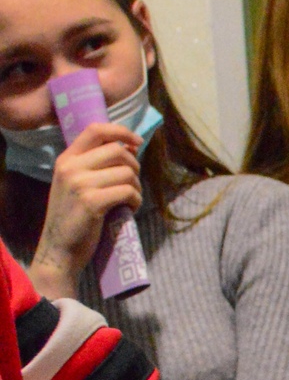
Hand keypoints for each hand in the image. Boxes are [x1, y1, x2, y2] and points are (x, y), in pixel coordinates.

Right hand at [29, 121, 141, 298]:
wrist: (60, 250)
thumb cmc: (73, 217)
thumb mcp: (76, 184)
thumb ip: (96, 165)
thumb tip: (131, 147)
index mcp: (66, 159)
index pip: (96, 130)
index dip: (121, 131)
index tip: (137, 142)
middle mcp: (71, 167)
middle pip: (118, 151)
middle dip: (135, 165)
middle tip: (133, 183)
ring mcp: (80, 184)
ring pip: (127, 172)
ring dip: (137, 187)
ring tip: (131, 199)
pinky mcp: (92, 202)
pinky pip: (128, 191)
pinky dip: (136, 200)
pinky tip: (130, 209)